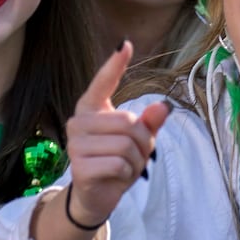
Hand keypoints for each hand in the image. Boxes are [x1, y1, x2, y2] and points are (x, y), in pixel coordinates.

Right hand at [63, 41, 169, 228]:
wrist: (97, 195)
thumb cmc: (116, 161)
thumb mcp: (138, 141)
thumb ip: (149, 123)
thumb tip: (163, 106)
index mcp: (91, 108)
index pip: (103, 82)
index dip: (114, 65)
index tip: (125, 45)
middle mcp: (78, 122)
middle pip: (128, 122)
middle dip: (142, 142)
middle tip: (135, 154)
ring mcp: (76, 144)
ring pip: (125, 145)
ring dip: (136, 160)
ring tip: (125, 166)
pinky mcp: (79, 166)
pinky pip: (119, 164)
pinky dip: (127, 173)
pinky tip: (117, 176)